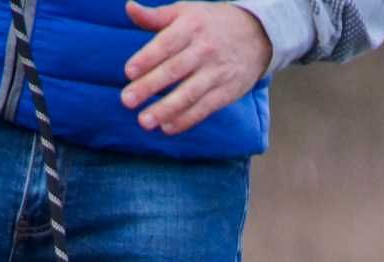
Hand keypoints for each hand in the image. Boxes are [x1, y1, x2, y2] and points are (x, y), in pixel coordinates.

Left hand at [121, 1, 271, 135]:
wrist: (257, 34)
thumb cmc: (211, 23)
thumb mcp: (186, 13)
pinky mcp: (227, 92)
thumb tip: (129, 8)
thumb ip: (156, 16)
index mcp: (191, 27)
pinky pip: (204, 108)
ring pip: (189, 93)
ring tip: (144, 121)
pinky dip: (186, 119)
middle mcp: (204, 50)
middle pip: (174, 70)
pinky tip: (167, 127)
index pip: (166, 44)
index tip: (128, 72)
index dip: (147, 58)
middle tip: (126, 101)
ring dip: (166, 109)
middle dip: (149, 86)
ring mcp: (217, 72)